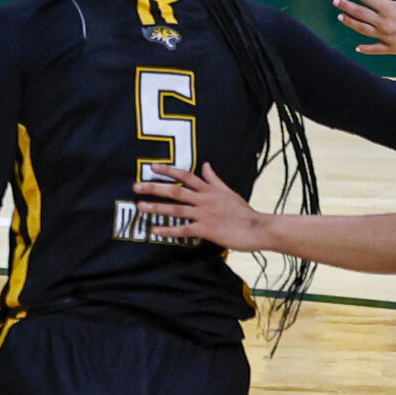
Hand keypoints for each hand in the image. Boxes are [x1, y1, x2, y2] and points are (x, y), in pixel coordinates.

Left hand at [132, 162, 267, 250]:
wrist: (259, 228)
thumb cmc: (244, 211)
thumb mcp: (228, 191)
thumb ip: (214, 179)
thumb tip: (205, 164)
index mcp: (209, 190)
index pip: (186, 175)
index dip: (168, 170)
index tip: (152, 166)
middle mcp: (204, 199)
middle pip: (176, 190)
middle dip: (155, 187)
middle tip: (136, 186)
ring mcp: (205, 214)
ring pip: (177, 209)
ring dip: (157, 207)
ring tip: (140, 206)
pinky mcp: (207, 230)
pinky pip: (184, 230)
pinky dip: (169, 230)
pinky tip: (156, 231)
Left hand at [334, 0, 395, 55]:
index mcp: (388, 8)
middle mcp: (384, 22)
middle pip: (359, 13)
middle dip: (346, 6)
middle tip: (335, 2)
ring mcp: (386, 36)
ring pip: (363, 30)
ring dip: (350, 23)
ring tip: (341, 18)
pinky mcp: (391, 47)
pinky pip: (375, 49)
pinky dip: (366, 49)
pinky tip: (357, 48)